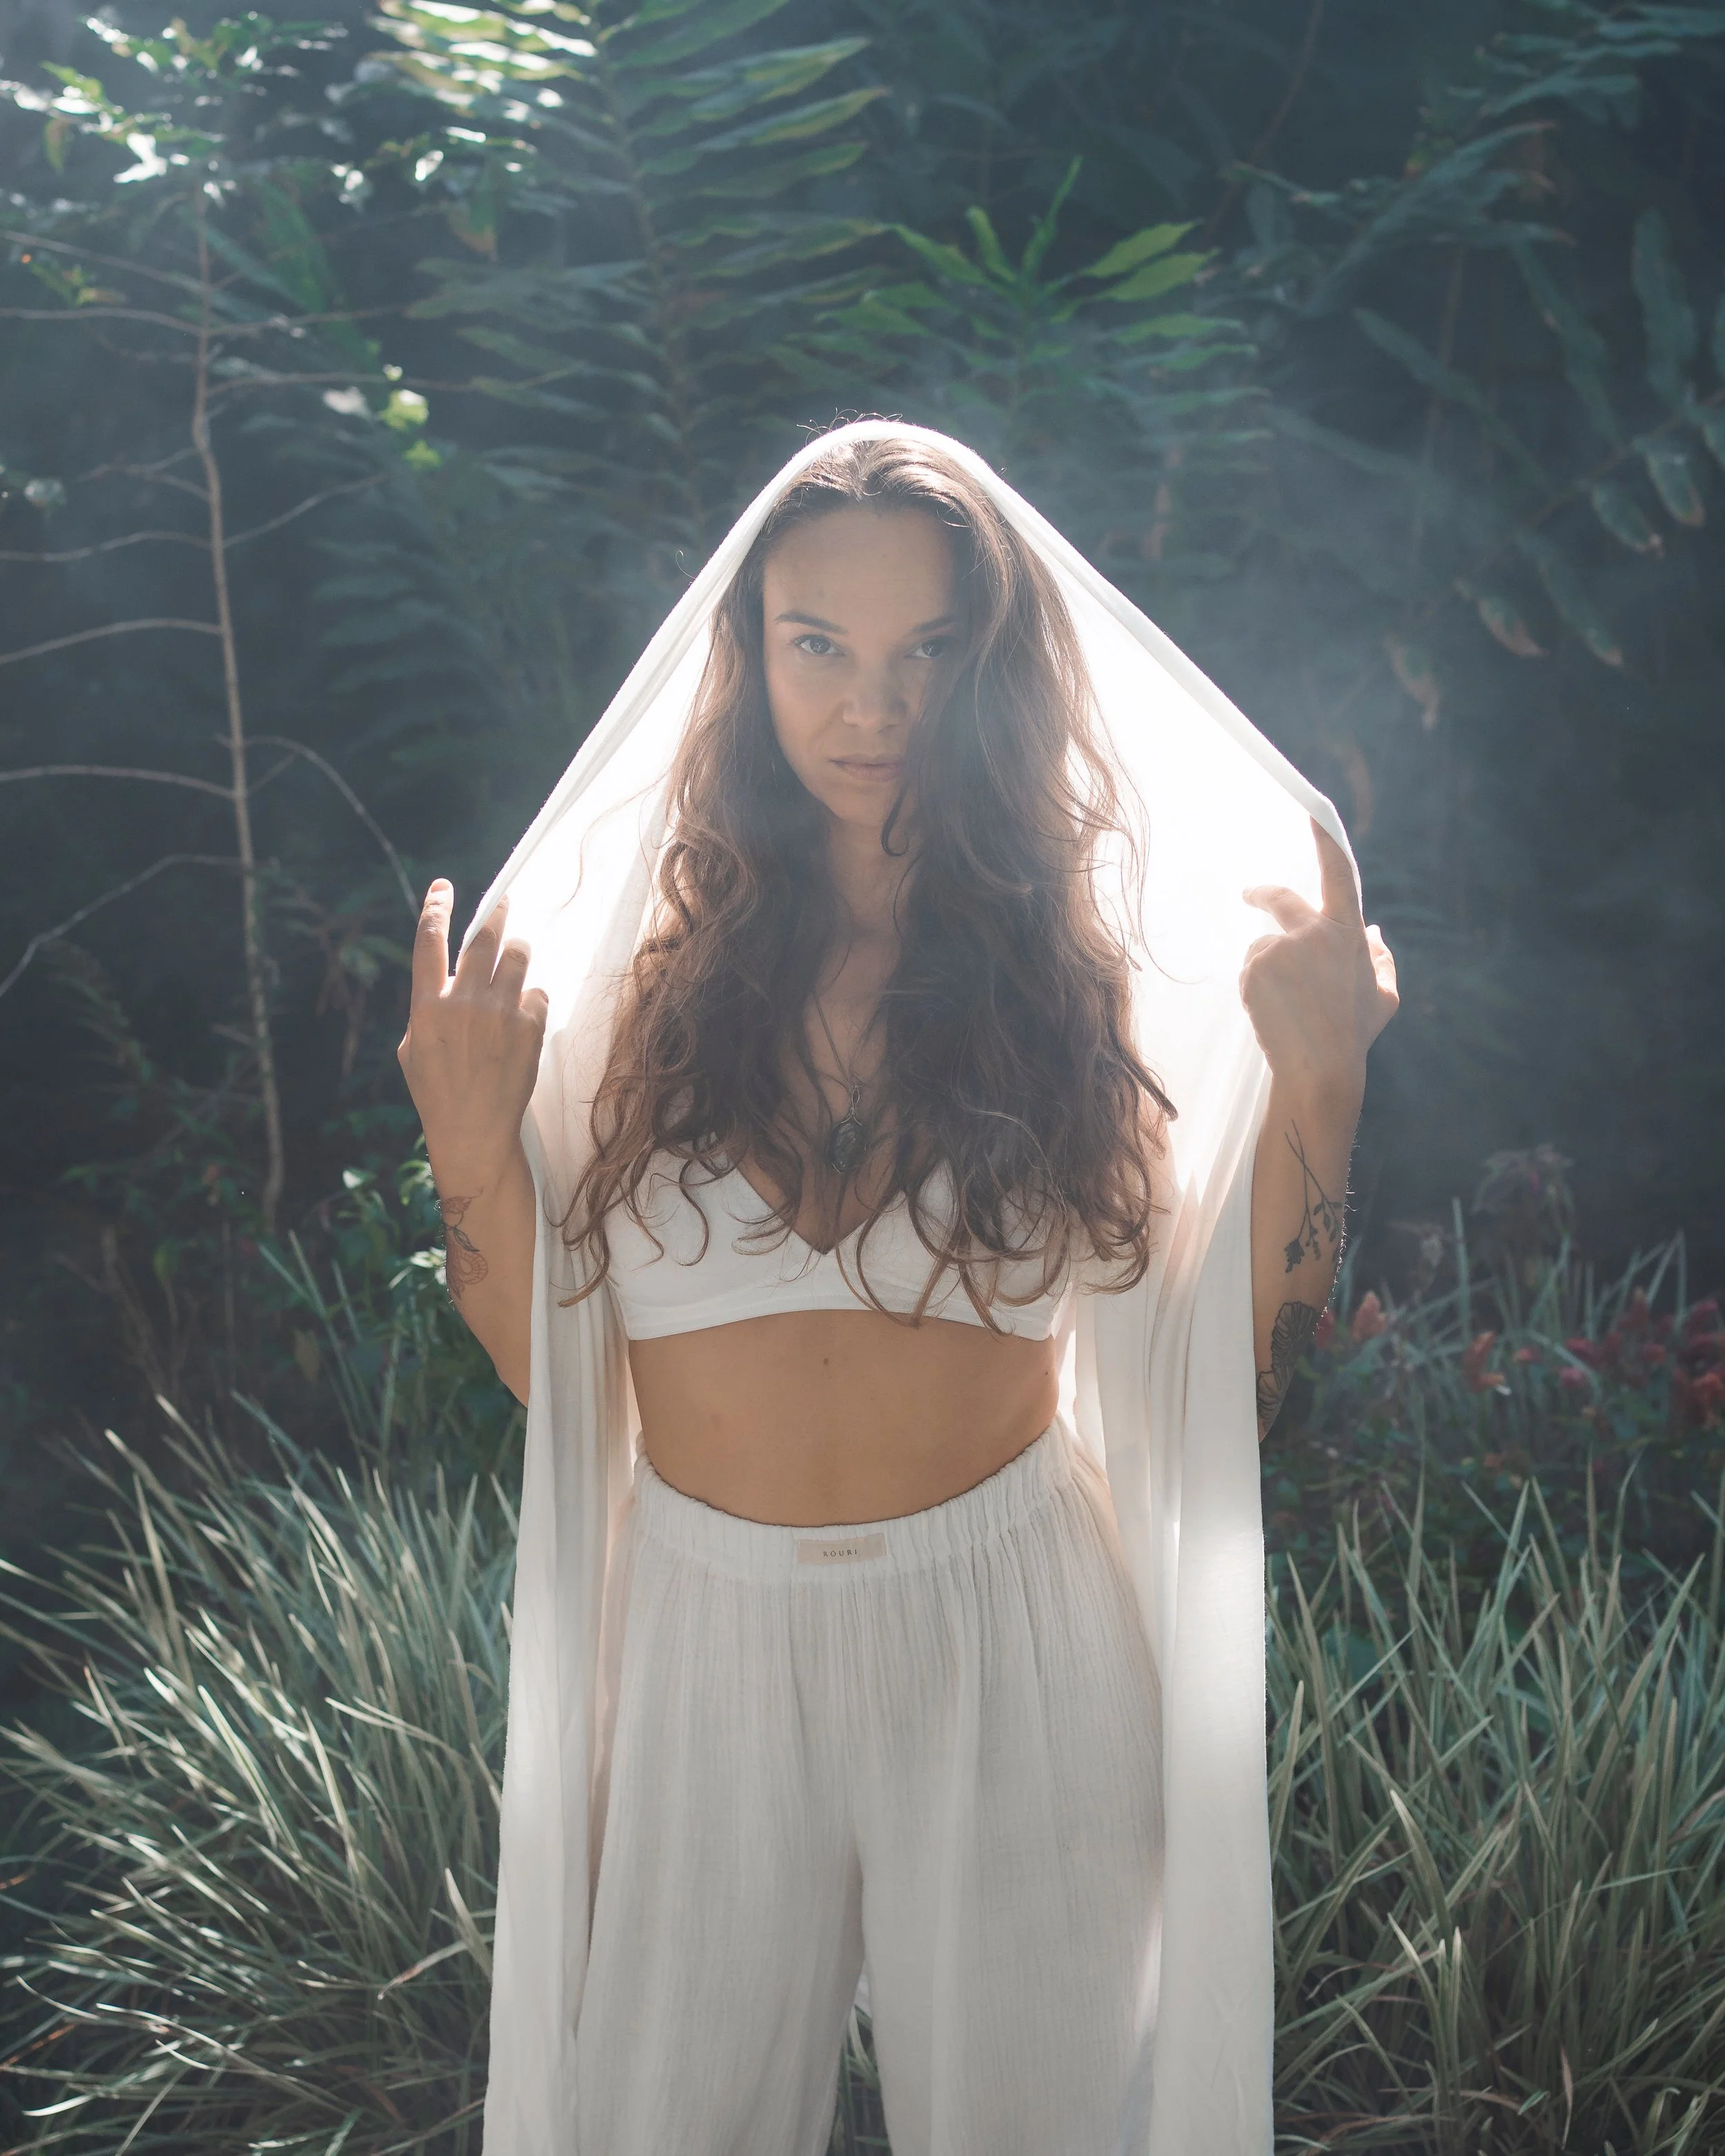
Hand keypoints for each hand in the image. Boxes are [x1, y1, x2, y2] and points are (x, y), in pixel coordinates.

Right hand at [397, 881, 547, 1182]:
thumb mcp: (413, 1048)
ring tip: (514, 963)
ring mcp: (499, 1013)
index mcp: (427, 1006)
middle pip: (485, 937)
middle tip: (504, 902)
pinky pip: (536, 994)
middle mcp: (463, 1002)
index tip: (442, 887)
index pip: (429, 942)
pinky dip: (530, 1001)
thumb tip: (447, 982)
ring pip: (518, 956)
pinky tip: (521, 1021)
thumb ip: (428, 1009)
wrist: (474, 1129)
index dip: (435, 908)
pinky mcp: (529, 1027)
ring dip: (517, 954)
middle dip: (496, 913)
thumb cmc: (437, 1090)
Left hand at [1241, 819, 1398, 1110]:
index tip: (1314, 809)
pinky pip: (1251, 970)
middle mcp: (1313, 932)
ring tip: (1289, 1006)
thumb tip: (1374, 929)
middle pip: (1279, 899)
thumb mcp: (1384, 996)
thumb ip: (1381, 958)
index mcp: (1347, 932)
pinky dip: (1258, 987)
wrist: (1319, 1067)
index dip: (1325, 837)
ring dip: (1270, 969)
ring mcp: (1281, 949)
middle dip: (1261, 895)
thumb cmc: (1354, 1033)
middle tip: (1248, 894)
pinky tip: (1275, 1011)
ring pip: (1264, 948)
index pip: (1338, 872)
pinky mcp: (1254, 969)